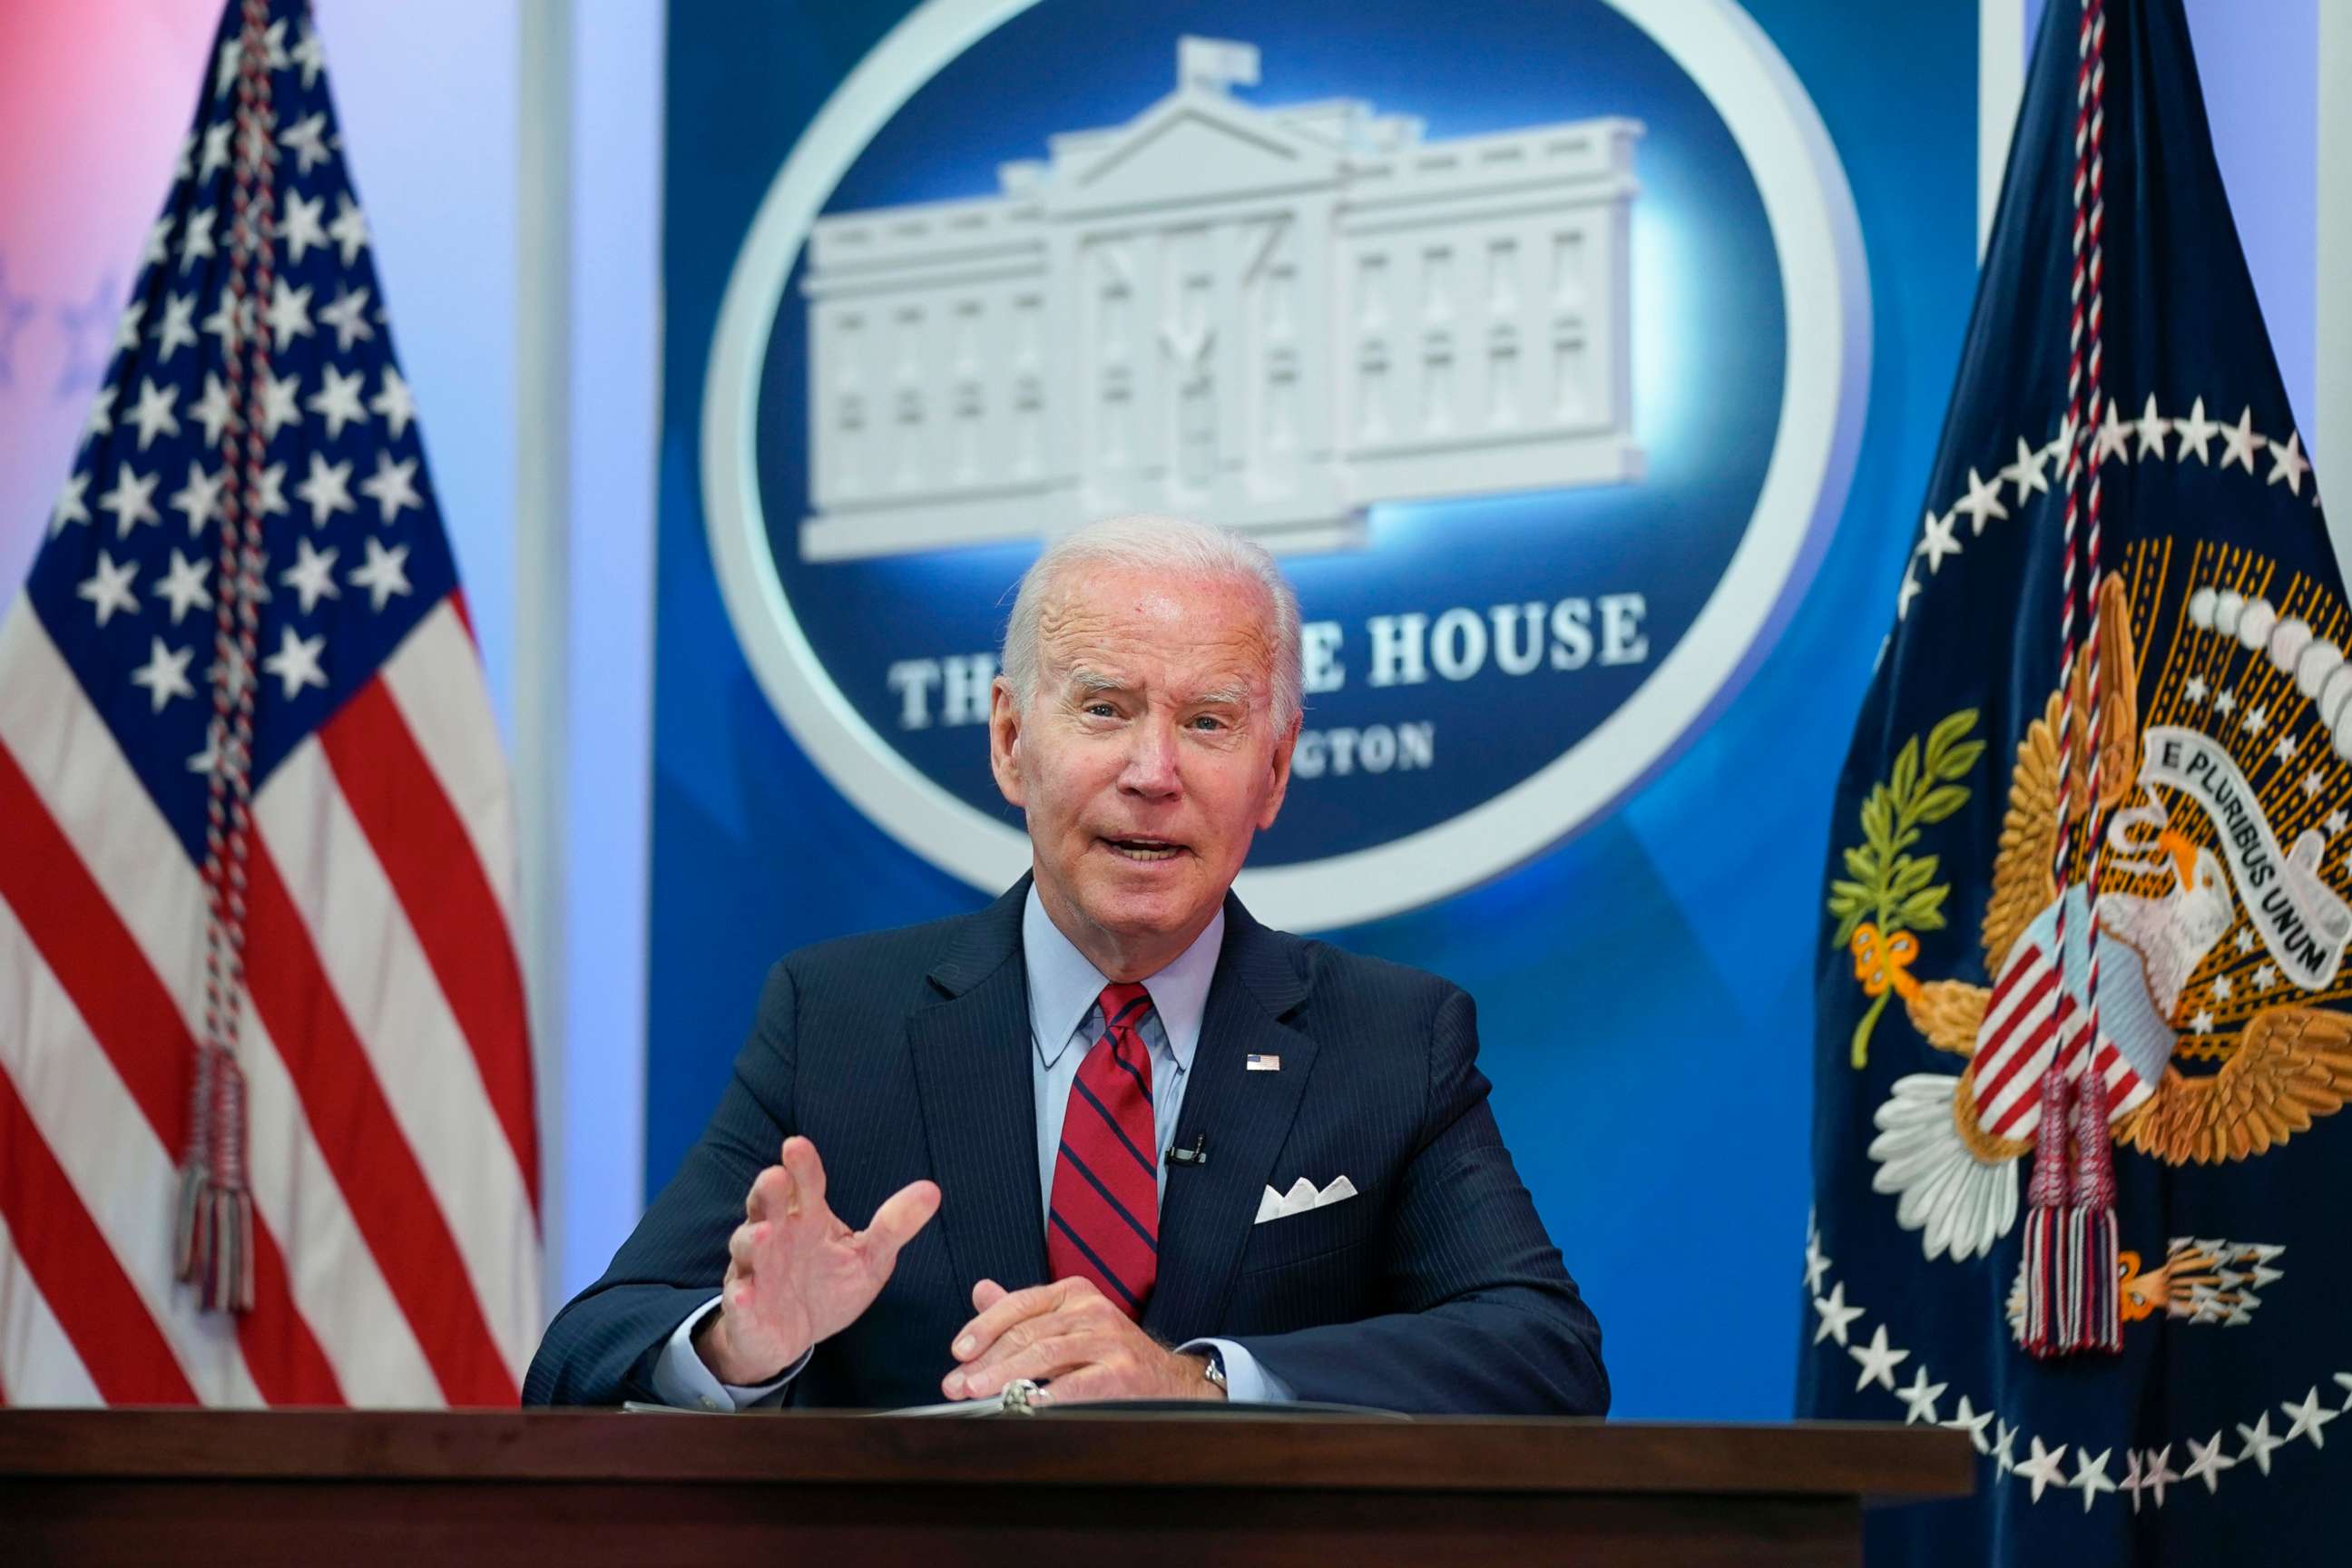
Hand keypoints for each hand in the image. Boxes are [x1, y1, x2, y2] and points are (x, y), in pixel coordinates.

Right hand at [696, 1136, 939, 1385]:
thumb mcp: (869, 1258)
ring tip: (767, 1233)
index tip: (797, 1145)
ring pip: (748, 1248)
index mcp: (807, 1218)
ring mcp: (755, 1271)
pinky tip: (744, 1295)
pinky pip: (738, 1303)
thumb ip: (894, 1225)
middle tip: (775, 1177)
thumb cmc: (828, 1286)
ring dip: (754, 1240)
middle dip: (768, 1192)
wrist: (791, 1337)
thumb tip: (932, 1190)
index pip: (805, 1184)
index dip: (802, 1166)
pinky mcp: (744, 1310)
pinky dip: (739, 1299)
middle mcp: (776, 1236)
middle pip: (767, 1206)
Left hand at [940, 1278, 1224, 1404]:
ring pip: (1045, 1354)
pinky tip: (1023, 1404)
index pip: (1019, 1303)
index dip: (984, 1326)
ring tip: (977, 1393)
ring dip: (1005, 1376)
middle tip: (957, 1384)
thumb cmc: (1107, 1352)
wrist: (1166, 1380)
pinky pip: (1076, 1383)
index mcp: (1073, 1293)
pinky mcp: (1121, 1370)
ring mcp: (1108, 1338)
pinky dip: (1046, 1394)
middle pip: (1027, 1332)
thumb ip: (1023, 1309)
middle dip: (986, 1360)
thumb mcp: (1067, 1321)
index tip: (958, 1351)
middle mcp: (1091, 1309)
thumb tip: (980, 1291)